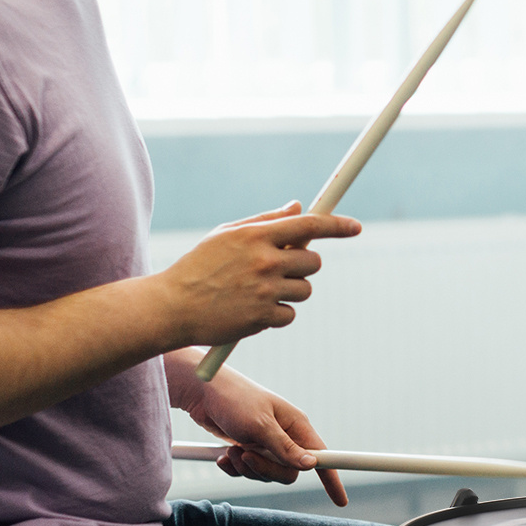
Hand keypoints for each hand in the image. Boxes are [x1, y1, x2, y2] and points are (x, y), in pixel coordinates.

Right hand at [154, 202, 360, 348]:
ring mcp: (264, 290)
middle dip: (302, 266)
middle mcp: (264, 261)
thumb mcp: (226, 235)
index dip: (337, 225)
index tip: (356, 227)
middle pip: (314, 261)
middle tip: (278, 269)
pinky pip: (291, 313)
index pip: (309, 225)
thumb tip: (299, 207)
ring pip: (305, 288)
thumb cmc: (198, 267)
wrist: (169, 307)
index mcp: (256, 236)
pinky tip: (253, 310)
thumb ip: (265, 221)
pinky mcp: (262, 317)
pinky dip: (278, 314)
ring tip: (259, 291)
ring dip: (290, 291)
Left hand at [181, 361, 346, 506]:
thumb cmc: (235, 400)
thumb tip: (312, 465)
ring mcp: (266, 444)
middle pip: (288, 472)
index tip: (340, 501)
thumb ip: (285, 448)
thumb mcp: (260, 424)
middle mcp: (285, 436)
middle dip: (265, 469)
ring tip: (231, 449)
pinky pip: (248, 472)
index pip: (321, 456)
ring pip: (266, 474)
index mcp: (296, 425)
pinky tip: (223, 457)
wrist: (203, 392)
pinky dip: (234, 468)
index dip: (332, 479)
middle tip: (246, 456)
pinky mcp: (248, 449)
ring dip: (245, 467)